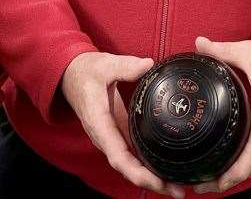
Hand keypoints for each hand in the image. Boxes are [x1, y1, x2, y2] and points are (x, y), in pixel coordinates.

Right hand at [60, 51, 183, 196]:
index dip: (137, 172)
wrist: (72, 75)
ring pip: (131, 165)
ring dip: (153, 178)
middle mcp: (106, 137)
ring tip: (178, 187)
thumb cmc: (87, 72)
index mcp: (99, 124)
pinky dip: (149, 165)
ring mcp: (112, 138)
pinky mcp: (119, 134)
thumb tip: (148, 65)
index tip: (157, 181)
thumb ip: (125, 66)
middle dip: (151, 182)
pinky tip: (168, 170)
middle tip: (178, 191)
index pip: (118, 156)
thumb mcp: (104, 65)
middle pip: (128, 168)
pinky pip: (134, 155)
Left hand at [192, 37, 250, 193]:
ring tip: (203, 181)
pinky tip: (221, 168)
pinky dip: (240, 167)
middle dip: (225, 181)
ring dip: (232, 176)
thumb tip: (198, 43)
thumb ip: (222, 50)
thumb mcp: (249, 52)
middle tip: (197, 186)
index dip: (233, 173)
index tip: (211, 182)